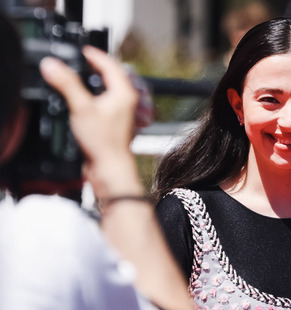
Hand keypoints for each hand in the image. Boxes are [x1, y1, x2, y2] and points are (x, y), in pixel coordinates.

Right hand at [40, 46, 141, 197]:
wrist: (110, 167)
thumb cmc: (104, 142)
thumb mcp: (81, 107)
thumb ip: (67, 84)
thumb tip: (53, 65)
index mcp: (124, 93)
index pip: (111, 64)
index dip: (95, 55)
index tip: (83, 50)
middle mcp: (126, 101)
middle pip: (112, 76)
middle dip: (95, 66)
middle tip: (81, 60)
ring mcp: (121, 113)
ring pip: (108, 90)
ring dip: (94, 81)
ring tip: (80, 76)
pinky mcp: (114, 123)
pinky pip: (104, 102)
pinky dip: (94, 96)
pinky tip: (82, 100)